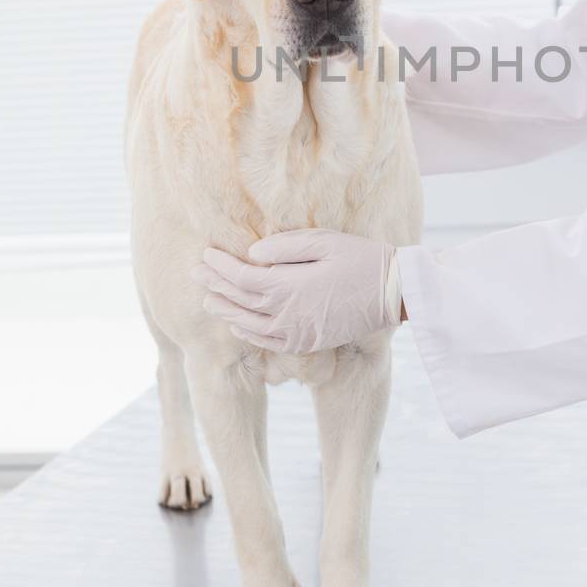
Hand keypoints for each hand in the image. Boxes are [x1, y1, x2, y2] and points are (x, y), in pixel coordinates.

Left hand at [191, 229, 403, 354]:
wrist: (392, 293)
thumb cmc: (360, 259)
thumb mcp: (323, 242)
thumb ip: (284, 247)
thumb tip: (251, 254)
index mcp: (288, 287)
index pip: (241, 278)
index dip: (219, 267)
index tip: (205, 254)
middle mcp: (287, 315)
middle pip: (239, 301)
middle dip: (215, 286)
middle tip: (195, 273)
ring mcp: (296, 333)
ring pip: (249, 326)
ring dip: (225, 311)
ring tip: (209, 299)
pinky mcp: (307, 344)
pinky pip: (268, 342)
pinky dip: (248, 334)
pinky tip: (238, 324)